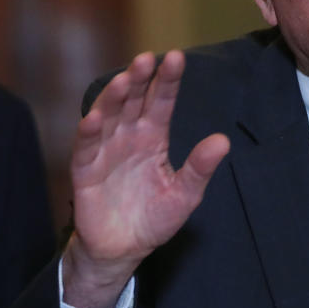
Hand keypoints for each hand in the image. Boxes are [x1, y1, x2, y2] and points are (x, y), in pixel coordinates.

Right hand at [62, 50, 229, 307]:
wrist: (123, 249)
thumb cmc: (153, 218)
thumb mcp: (184, 195)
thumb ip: (199, 168)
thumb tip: (223, 141)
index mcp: (153, 137)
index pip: (161, 102)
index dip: (168, 81)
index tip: (177, 58)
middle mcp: (127, 136)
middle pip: (133, 101)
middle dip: (139, 79)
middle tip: (147, 58)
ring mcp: (105, 150)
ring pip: (108, 116)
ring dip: (114, 97)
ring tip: (124, 81)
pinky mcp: (85, 170)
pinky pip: (86, 147)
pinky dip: (89, 132)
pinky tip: (95, 118)